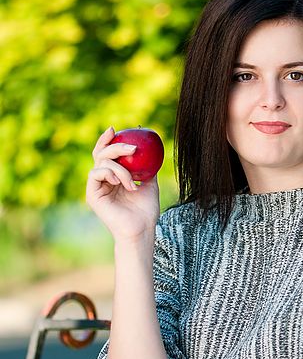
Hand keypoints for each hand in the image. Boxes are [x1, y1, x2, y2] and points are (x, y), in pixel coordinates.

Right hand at [86, 126, 159, 241]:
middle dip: (115, 146)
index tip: (116, 129)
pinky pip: (95, 173)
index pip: (107, 154)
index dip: (108, 140)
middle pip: (102, 153)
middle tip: (132, 148)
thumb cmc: (146, 211)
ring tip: (132, 182)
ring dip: (120, 168)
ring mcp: (96, 187)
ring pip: (101, 162)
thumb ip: (147, 168)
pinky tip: (120, 182)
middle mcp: (103, 181)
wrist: (141, 229)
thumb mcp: (150, 184)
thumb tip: (153, 150)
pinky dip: (109, 173)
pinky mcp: (92, 194)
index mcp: (114, 177)